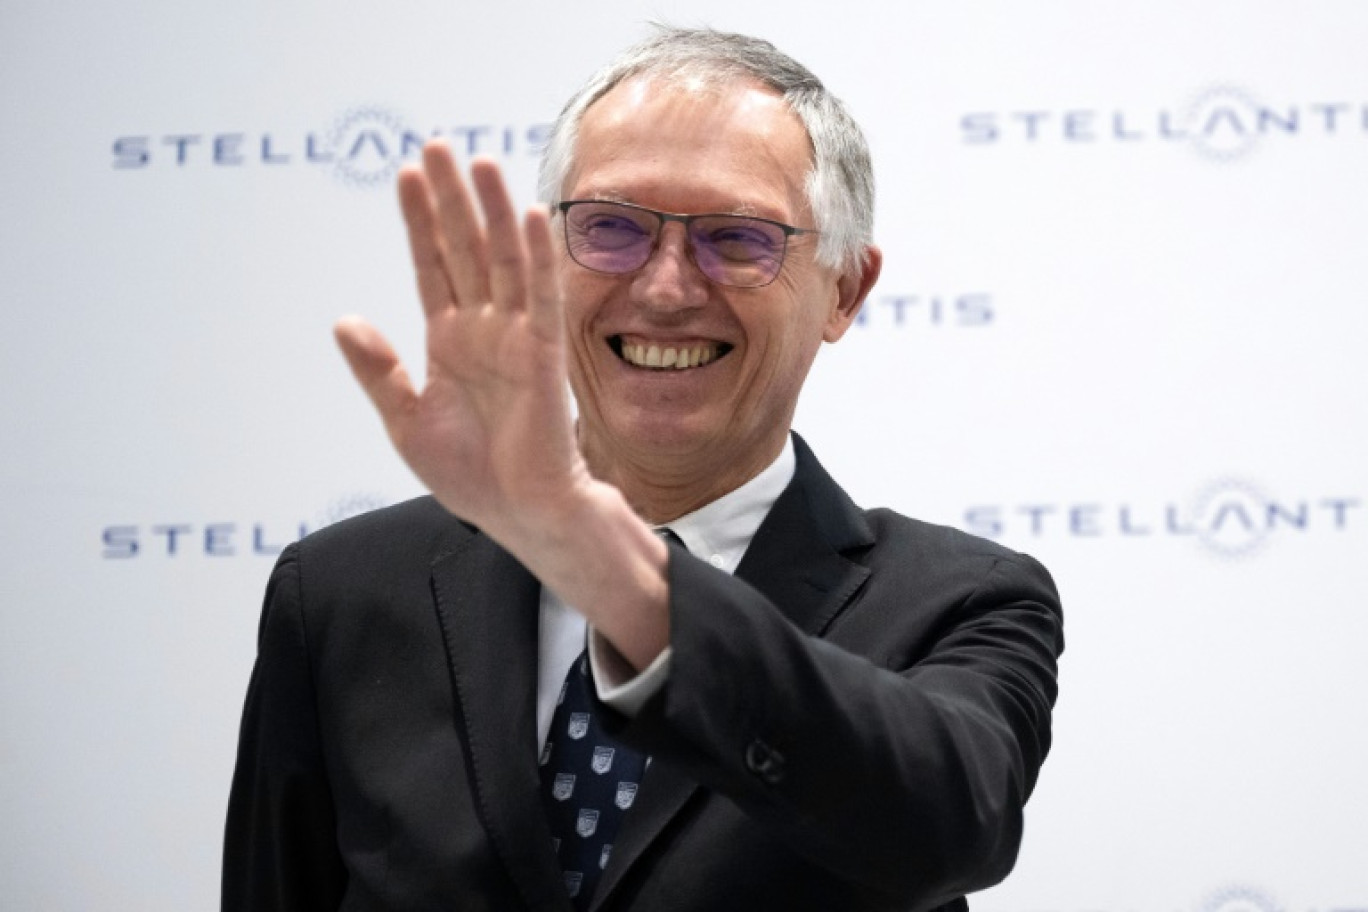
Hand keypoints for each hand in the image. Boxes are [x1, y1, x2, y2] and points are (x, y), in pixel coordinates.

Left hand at [334, 140, 589, 543]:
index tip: (406, 175)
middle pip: (464, 249)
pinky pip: (539, 297)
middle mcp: (483, 329)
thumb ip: (379, 371)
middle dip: (450, 199)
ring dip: (490, 212)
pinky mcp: (542, 355)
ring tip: (477, 163)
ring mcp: (514, 337)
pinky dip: (533, 257)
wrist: (516, 511)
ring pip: (501, 261)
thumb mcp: (406, 420)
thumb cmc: (469, 472)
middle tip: (437, 145)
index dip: (418, 222)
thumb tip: (344, 322)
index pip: (431, 266)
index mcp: (449, 341)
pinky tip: (525, 217)